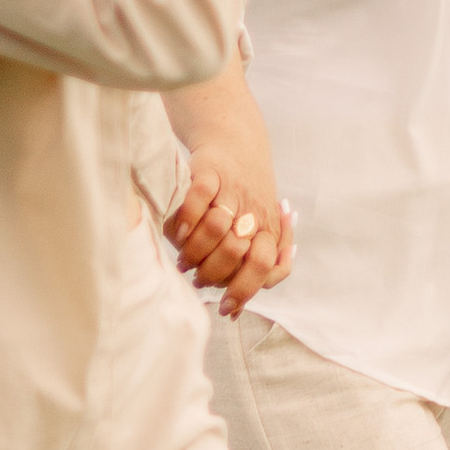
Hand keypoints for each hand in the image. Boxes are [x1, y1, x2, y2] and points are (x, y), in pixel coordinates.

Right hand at [165, 156, 294, 313]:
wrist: (235, 138)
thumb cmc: (246, 196)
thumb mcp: (261, 229)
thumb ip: (253, 267)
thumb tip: (234, 312)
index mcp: (269, 229)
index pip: (264, 266)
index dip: (244, 289)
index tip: (226, 307)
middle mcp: (254, 211)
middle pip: (237, 251)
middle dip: (214, 272)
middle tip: (198, 278)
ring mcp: (233, 190)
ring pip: (218, 227)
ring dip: (197, 249)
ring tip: (185, 260)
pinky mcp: (210, 170)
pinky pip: (198, 196)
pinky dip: (187, 217)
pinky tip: (180, 232)